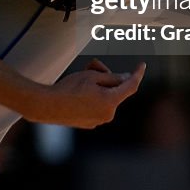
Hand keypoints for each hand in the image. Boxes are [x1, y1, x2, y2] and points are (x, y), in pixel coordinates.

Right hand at [27, 59, 145, 128]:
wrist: (47, 106)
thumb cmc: (68, 89)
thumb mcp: (91, 76)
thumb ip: (112, 77)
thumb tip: (125, 78)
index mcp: (111, 101)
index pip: (130, 85)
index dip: (137, 74)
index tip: (141, 66)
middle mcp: (108, 114)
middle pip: (114, 90)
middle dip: (106, 77)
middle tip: (92, 67)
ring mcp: (98, 121)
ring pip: (105, 98)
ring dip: (97, 88)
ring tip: (79, 82)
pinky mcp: (89, 123)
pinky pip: (96, 106)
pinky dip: (91, 98)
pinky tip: (76, 94)